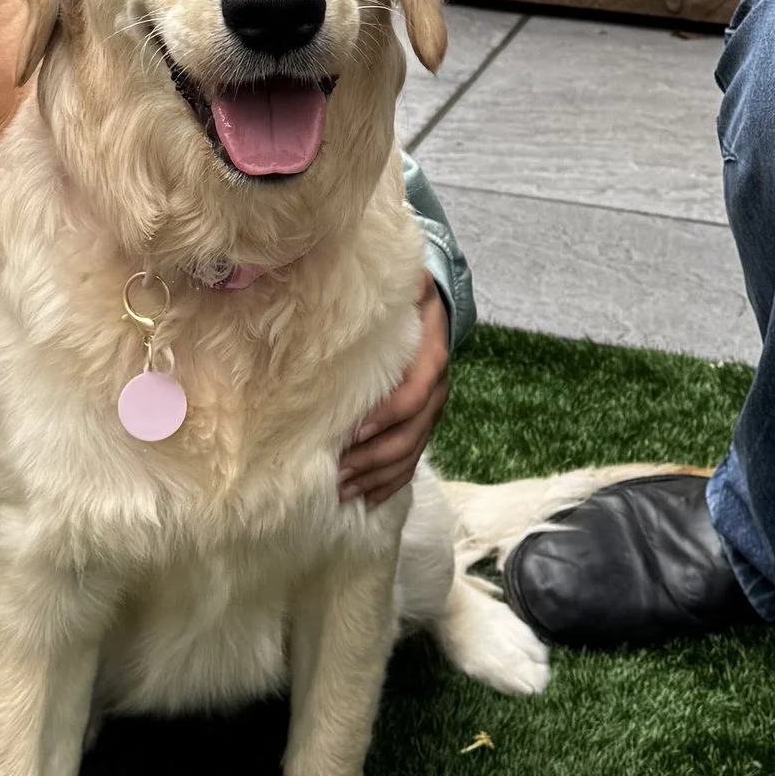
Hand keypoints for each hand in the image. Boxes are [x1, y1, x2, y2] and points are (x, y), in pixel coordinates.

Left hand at [338, 280, 449, 506]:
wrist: (436, 310)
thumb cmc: (410, 300)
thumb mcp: (409, 285)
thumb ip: (400, 285)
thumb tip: (392, 277)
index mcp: (431, 360)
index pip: (411, 397)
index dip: (384, 418)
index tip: (351, 433)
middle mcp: (436, 392)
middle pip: (409, 436)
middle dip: (372, 459)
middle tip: (337, 473)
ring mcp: (432, 413)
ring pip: (409, 455)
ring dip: (377, 477)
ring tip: (343, 489)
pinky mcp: (423, 426)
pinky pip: (412, 462)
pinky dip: (390, 484)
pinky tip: (366, 498)